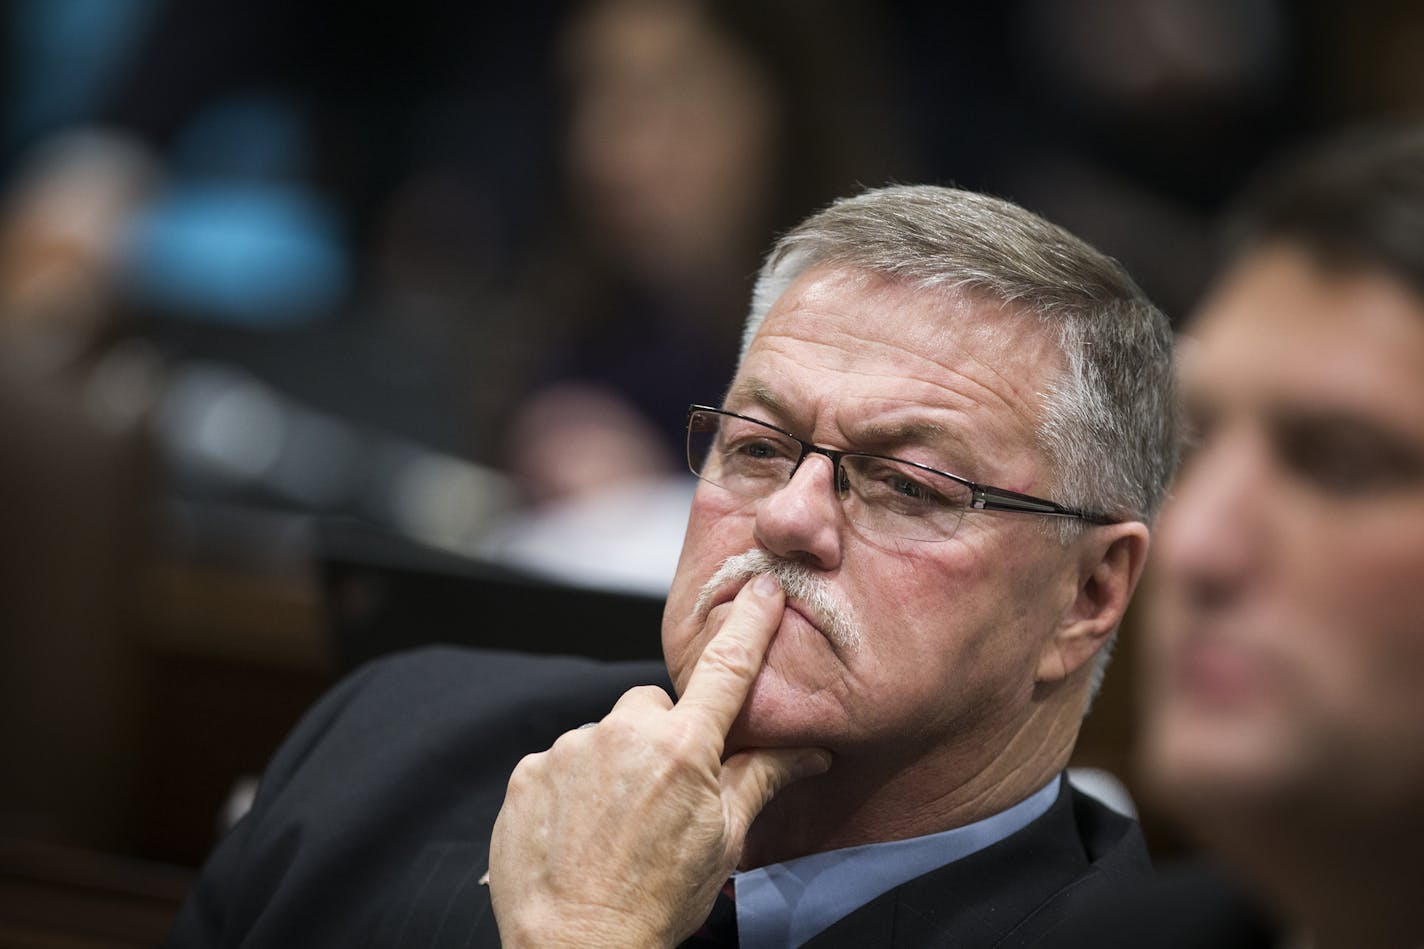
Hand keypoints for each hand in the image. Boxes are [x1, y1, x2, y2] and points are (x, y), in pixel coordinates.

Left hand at [488, 573, 831, 947]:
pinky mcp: (529, 770)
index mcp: (683, 749)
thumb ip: (765, 779)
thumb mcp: (725, 840)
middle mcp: (623, 734)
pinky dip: (573, 784)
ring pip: (606, 733)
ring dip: (614, 762)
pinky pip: (561, 759)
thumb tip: (814, 751)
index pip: (727, 670)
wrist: (577, 947)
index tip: (762, 586)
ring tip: (616, 822)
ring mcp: (569, 750)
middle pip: (653, 705)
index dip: (749, 623)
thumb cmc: (658, 901)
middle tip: (664, 793)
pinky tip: (579, 827)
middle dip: (663, 735)